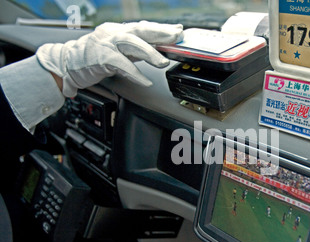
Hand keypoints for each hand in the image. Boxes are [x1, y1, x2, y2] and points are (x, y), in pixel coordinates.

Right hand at [36, 21, 182, 96]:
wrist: (66, 62)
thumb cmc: (93, 57)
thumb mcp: (119, 51)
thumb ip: (137, 51)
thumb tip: (159, 51)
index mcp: (119, 30)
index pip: (144, 27)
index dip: (162, 29)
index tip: (178, 31)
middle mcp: (113, 32)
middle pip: (140, 29)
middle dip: (160, 33)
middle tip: (176, 38)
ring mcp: (106, 43)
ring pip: (131, 43)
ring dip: (149, 52)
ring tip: (163, 62)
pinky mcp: (100, 57)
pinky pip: (121, 64)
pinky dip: (135, 73)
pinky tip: (145, 80)